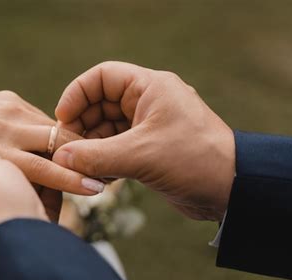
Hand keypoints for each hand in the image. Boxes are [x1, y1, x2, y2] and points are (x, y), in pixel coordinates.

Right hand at [0, 92, 103, 194]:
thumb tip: (13, 153)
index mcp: (12, 104)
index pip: (53, 126)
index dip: (74, 145)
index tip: (91, 161)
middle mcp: (14, 112)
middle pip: (63, 133)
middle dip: (86, 153)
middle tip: (109, 170)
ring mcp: (7, 131)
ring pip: (58, 150)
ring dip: (84, 166)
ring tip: (108, 182)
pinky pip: (41, 169)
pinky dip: (67, 180)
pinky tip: (88, 188)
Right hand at [53, 62, 234, 220]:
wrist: (232, 190)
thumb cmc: (194, 160)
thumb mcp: (140, 156)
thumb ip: (95, 156)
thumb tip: (60, 157)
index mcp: (150, 88)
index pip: (102, 77)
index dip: (77, 94)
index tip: (62, 118)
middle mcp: (148, 102)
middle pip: (100, 104)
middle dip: (81, 126)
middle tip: (68, 149)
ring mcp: (148, 126)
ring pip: (106, 129)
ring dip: (91, 147)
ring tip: (81, 167)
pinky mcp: (149, 149)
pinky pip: (117, 147)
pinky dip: (104, 160)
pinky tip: (98, 177)